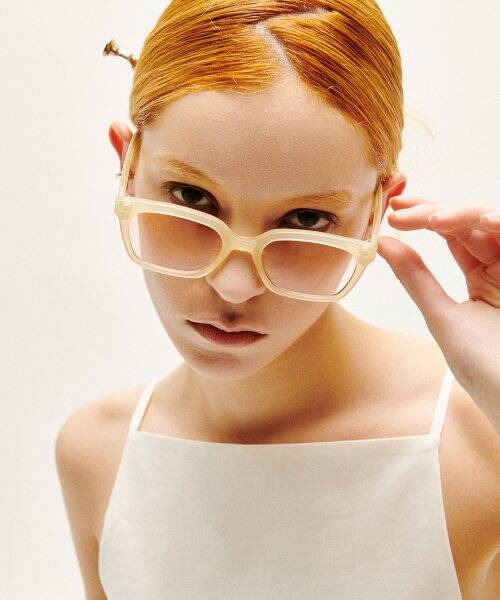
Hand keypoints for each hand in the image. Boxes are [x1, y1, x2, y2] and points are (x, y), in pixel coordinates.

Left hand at [376, 195, 499, 430]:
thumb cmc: (484, 366)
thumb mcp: (443, 316)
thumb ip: (415, 277)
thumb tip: (382, 243)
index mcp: (483, 278)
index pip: (452, 235)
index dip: (424, 217)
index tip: (393, 211)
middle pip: (470, 223)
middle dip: (434, 211)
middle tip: (402, 210)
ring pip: (493, 223)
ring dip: (465, 215)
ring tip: (433, 220)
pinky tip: (483, 221)